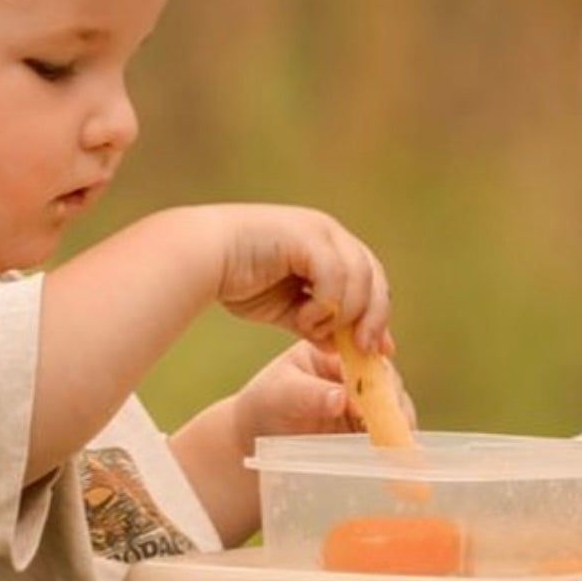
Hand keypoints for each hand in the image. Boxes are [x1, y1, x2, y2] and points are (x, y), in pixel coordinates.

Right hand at [208, 204, 389, 349]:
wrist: (201, 257)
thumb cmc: (237, 280)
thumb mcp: (287, 309)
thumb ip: (317, 323)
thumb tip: (343, 347)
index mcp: (328, 245)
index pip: (370, 279)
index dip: (377, 314)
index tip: (380, 350)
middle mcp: (329, 232)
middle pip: (373, 276)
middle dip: (373, 317)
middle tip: (362, 348)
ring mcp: (320, 230)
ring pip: (359, 278)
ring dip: (342, 313)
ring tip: (312, 329)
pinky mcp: (307, 236)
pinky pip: (335, 276)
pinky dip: (325, 304)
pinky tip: (302, 318)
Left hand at [230, 340, 416, 453]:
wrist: (256, 438)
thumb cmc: (264, 406)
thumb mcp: (280, 395)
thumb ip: (308, 394)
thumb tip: (341, 398)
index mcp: (333, 351)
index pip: (364, 355)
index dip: (376, 373)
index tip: (378, 395)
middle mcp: (355, 372)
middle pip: (387, 382)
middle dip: (392, 403)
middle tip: (392, 425)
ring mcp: (365, 400)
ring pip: (394, 408)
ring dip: (398, 425)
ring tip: (395, 444)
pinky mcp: (369, 427)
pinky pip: (390, 431)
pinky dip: (395, 442)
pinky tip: (395, 455)